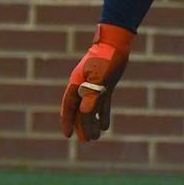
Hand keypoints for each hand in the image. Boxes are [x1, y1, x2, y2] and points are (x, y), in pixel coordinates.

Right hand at [59, 23, 133, 141]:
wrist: (115, 44)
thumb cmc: (105, 59)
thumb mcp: (98, 77)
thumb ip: (91, 95)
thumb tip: (85, 114)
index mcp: (77, 84)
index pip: (69, 106)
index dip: (67, 121)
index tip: (68, 135)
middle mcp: (83, 86)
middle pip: (79, 110)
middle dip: (82, 126)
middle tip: (86, 140)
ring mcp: (94, 86)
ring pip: (91, 108)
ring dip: (92, 122)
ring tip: (95, 137)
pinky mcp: (105, 85)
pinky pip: (102, 103)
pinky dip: (102, 114)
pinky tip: (104, 126)